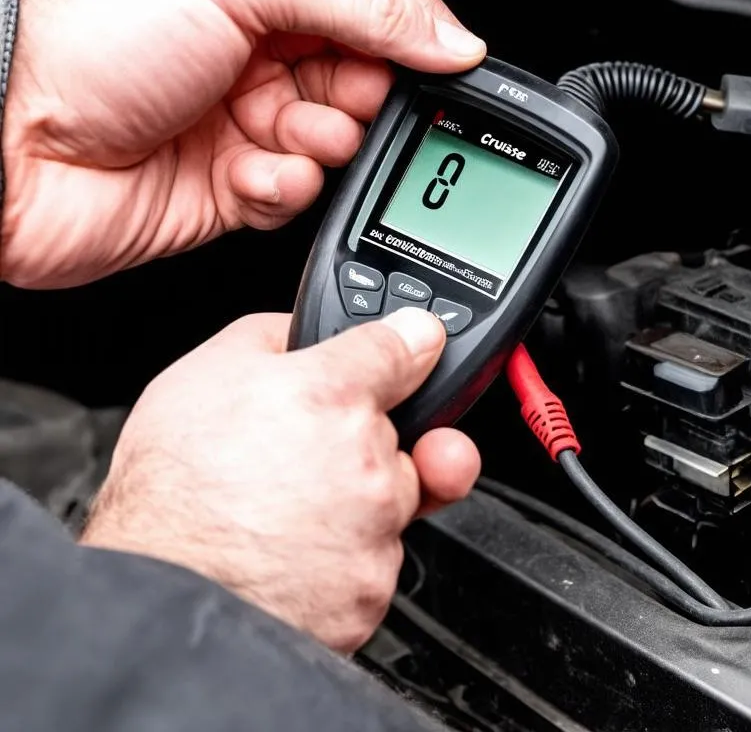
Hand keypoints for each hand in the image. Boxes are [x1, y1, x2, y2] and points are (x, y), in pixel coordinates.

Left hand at [4, 0, 484, 287]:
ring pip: (339, 141)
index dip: (415, 28)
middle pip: (367, 73)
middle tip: (331, 94)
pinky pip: (295, 195)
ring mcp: (242, 118)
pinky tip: (245, 173)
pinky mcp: (228, 186)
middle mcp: (256, 47)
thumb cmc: (87, 28)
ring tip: (276, 135)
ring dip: (322, 144)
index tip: (443, 59)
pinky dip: (282, 190)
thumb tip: (447, 36)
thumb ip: (357, 3)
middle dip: (364, 93)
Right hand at [80, 307, 479, 653]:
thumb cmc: (169, 491)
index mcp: (332, 394)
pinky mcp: (372, 590)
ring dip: (355, 506)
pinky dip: (342, 560)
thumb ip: (272, 336)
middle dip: (359, 444)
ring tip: (283, 516)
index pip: (409, 346)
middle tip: (298, 463)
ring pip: (389, 503)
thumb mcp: (202, 373)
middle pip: (395, 435)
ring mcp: (375, 530)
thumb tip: (303, 329)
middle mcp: (366, 459)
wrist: (157, 596)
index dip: (411, 344)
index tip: (420, 345)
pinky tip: (290, 555)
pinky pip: (373, 562)